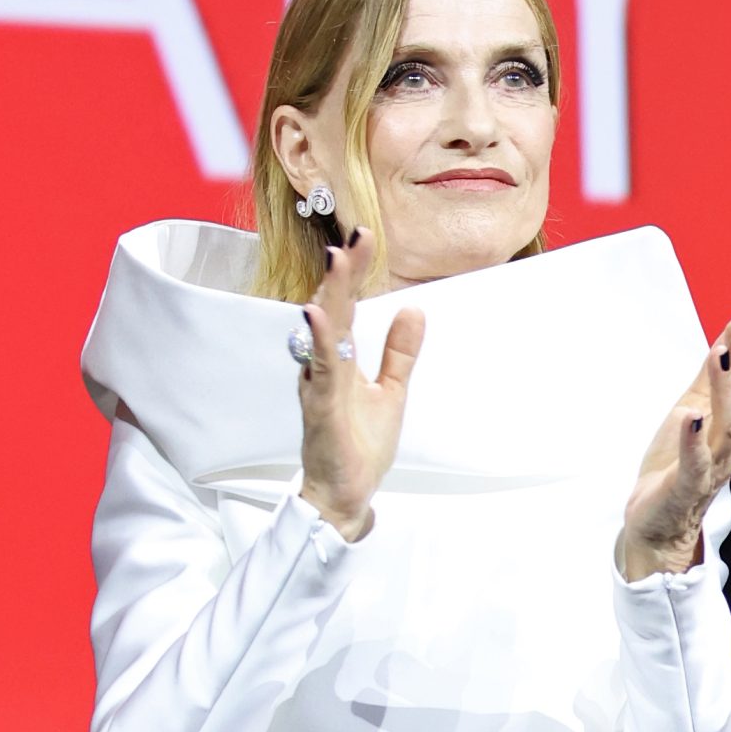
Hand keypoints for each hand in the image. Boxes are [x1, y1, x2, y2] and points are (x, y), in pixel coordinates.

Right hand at [297, 228, 423, 542]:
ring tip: (337, 262)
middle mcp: (323, 366)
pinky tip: (317, 317)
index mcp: (339, 359)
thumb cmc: (359, 445)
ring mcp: (320, 386)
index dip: (356, 272)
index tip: (366, 236)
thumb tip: (413, 309)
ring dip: (331, 296)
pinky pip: (320, 371)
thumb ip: (399, 352)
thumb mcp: (391, 391)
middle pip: (334, 310)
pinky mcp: (322, 409)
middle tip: (355, 236)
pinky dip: (320, 343)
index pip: (348, 306)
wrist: (345, 495)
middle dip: (344, 273)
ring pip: (324, 333)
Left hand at [617, 314, 730, 579]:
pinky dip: (694, 441)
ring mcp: (714, 466)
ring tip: (719, 356)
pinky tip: (692, 416)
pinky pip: (696, 464)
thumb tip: (730, 331)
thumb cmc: (680, 461)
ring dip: (724, 390)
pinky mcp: (688, 486)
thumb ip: (712, 374)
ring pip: (729, 426)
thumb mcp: (696, 406)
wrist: (658, 520)